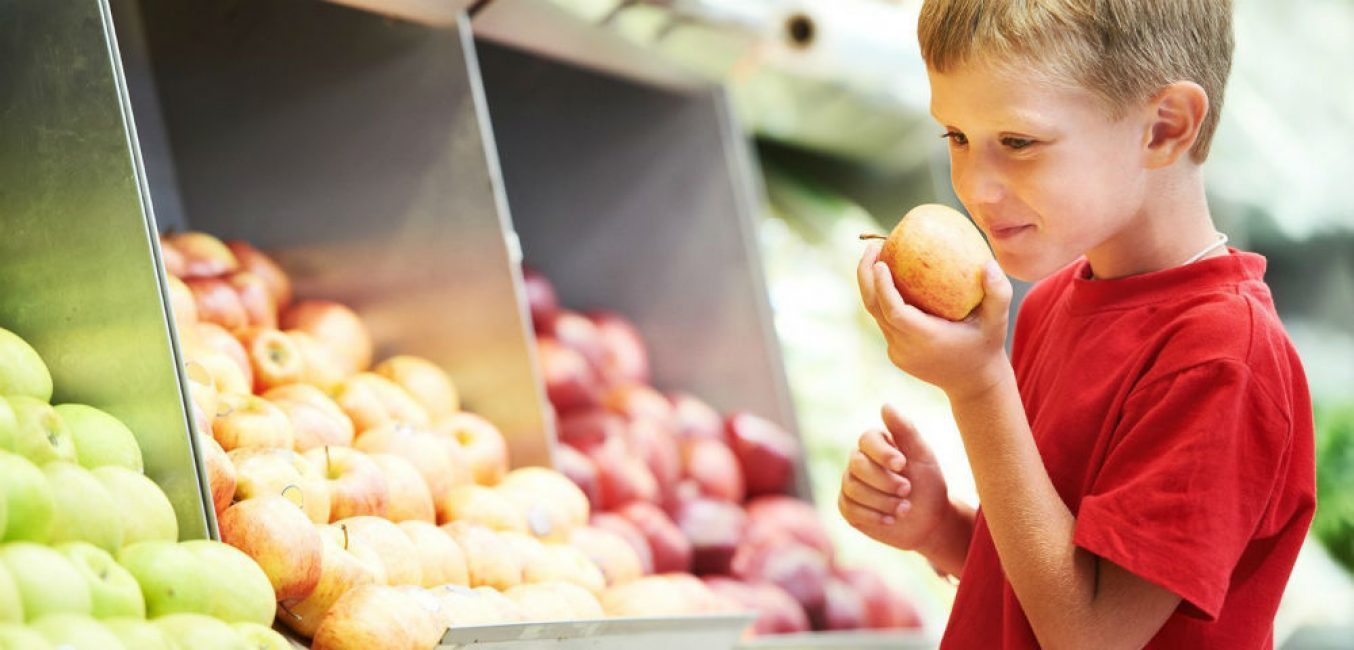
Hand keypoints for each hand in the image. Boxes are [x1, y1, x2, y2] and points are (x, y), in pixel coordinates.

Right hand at [839, 404, 951, 552]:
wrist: (929, 520)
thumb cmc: (927, 483)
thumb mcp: (922, 455)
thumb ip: (905, 430)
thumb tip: (885, 405)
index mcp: (876, 444)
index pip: (867, 439)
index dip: (882, 452)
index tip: (902, 464)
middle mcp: (859, 460)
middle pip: (857, 465)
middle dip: (884, 481)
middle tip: (907, 490)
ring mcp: (851, 483)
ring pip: (853, 488)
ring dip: (882, 501)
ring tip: (905, 508)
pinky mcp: (848, 507)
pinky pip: (849, 508)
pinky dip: (873, 516)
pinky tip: (891, 520)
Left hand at [858, 241, 1012, 399]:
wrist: (974, 383)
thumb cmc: (987, 346)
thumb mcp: (999, 321)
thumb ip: (999, 293)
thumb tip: (988, 263)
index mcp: (926, 339)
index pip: (893, 311)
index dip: (882, 286)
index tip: (880, 261)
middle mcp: (906, 347)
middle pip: (874, 309)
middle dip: (866, 276)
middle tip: (873, 247)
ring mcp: (898, 352)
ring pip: (876, 315)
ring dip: (871, 286)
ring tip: (878, 256)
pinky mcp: (896, 353)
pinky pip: (884, 322)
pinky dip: (882, 299)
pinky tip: (890, 277)